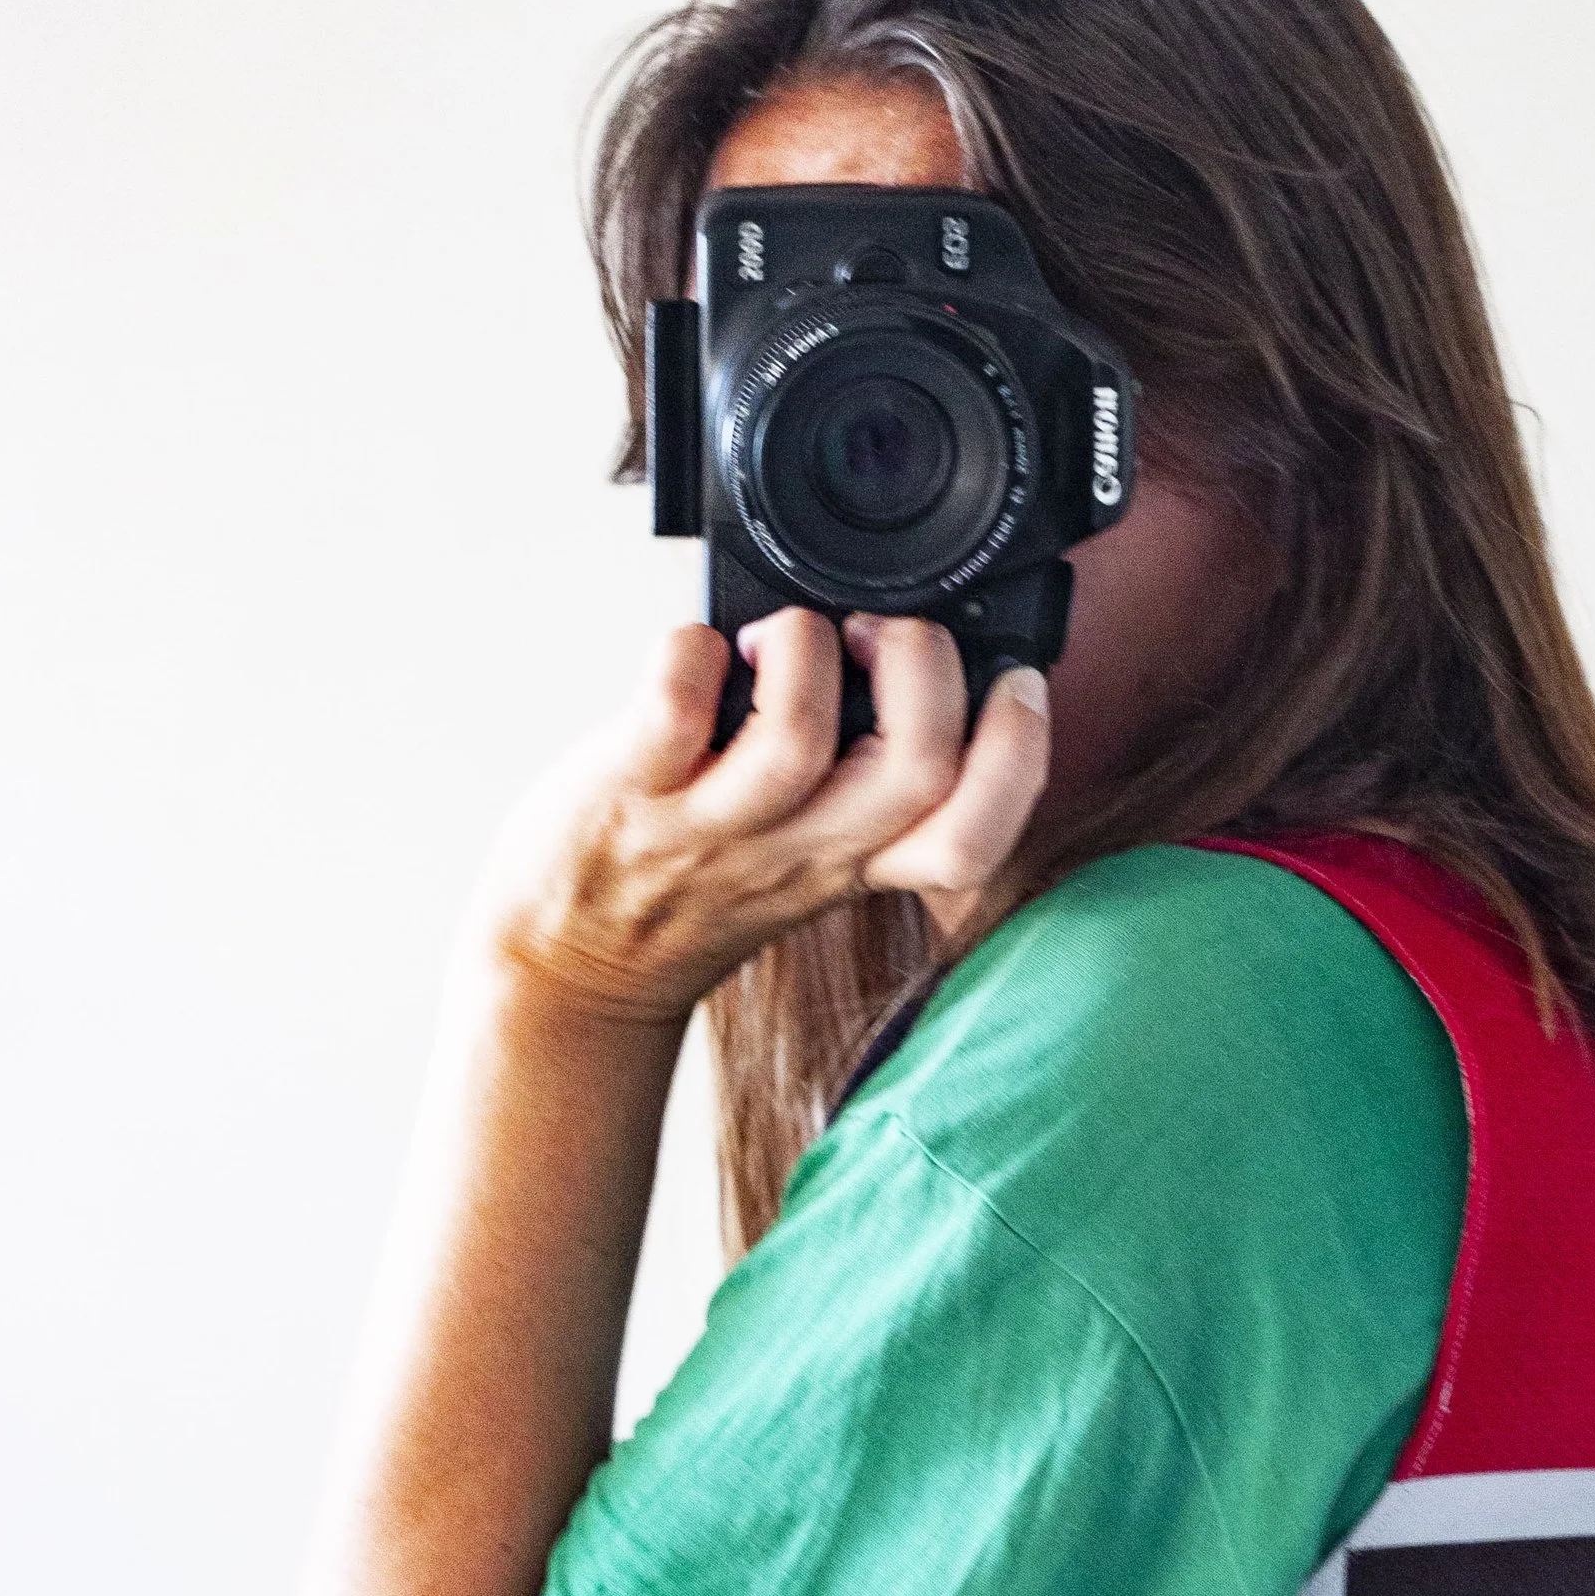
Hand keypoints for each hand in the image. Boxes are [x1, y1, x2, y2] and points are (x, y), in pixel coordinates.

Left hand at [482, 608, 1049, 1023]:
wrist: (574, 964)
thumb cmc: (693, 889)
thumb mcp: (810, 858)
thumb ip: (865, 781)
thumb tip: (908, 649)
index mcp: (859, 861)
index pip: (976, 836)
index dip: (1021, 752)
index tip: (1013, 682)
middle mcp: (801, 849)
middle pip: (917, 768)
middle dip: (923, 664)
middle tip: (877, 631)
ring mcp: (715, 826)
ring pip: (799, 737)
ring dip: (803, 647)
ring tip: (782, 632)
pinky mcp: (631, 792)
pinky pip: (674, 709)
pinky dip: (691, 652)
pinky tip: (697, 648)